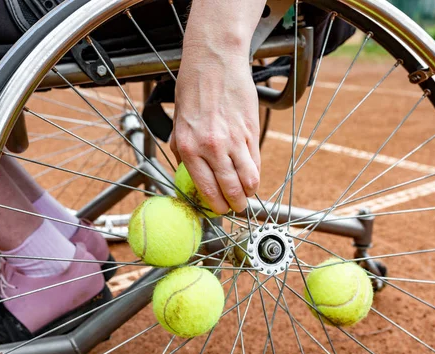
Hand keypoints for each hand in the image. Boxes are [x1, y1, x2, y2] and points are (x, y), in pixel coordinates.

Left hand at [170, 46, 260, 213]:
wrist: (214, 62)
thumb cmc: (193, 88)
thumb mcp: (178, 122)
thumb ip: (181, 149)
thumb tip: (186, 172)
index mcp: (189, 147)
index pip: (206, 189)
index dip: (215, 205)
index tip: (219, 210)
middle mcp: (211, 147)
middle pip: (230, 189)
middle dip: (235, 204)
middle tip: (236, 207)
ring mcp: (234, 140)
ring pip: (249, 179)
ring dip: (249, 192)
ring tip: (247, 194)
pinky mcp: (250, 131)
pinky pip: (256, 160)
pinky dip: (255, 171)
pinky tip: (251, 174)